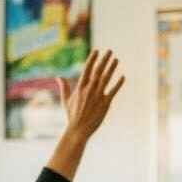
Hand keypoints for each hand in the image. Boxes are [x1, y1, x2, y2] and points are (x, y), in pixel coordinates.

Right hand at [46, 49, 124, 180]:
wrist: (78, 130)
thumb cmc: (71, 116)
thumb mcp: (66, 101)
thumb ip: (64, 88)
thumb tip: (59, 77)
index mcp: (80, 88)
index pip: (87, 69)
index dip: (92, 59)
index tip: (97, 51)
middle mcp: (89, 90)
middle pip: (98, 71)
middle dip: (104, 60)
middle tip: (109, 51)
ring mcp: (98, 96)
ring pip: (106, 79)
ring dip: (111, 68)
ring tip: (116, 59)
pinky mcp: (105, 104)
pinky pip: (113, 91)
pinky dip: (118, 84)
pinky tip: (122, 76)